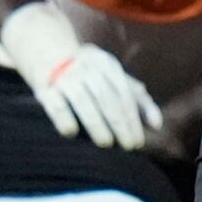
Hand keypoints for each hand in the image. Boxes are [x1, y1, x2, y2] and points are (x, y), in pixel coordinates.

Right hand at [0, 2, 157, 150]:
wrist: (49, 54)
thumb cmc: (92, 75)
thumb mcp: (116, 80)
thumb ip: (139, 101)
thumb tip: (157, 125)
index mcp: (107, 65)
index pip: (124, 94)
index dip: (133, 119)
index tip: (138, 142)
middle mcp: (87, 68)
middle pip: (106, 97)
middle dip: (119, 123)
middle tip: (128, 146)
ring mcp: (65, 77)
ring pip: (83, 100)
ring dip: (95, 123)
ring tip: (106, 143)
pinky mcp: (45, 88)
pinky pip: (55, 104)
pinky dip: (63, 118)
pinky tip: (71, 133)